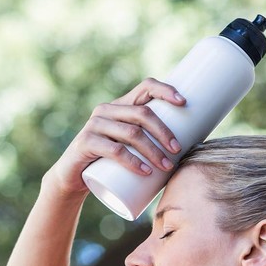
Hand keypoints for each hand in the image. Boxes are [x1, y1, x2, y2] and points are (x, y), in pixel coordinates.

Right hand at [46, 78, 186, 196]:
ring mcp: (94, 125)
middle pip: (142, 113)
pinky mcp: (86, 143)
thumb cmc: (109, 162)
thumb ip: (150, 141)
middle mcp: (106, 110)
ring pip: (131, 133)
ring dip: (153, 150)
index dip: (165, 90)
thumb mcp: (129, 146)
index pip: (145, 87)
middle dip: (164, 131)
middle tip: (178, 150)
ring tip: (166, 166)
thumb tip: (193, 145)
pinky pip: (114, 150)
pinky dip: (133, 162)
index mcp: (120, 105)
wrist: (73, 177)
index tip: (184, 103)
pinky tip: (145, 171)